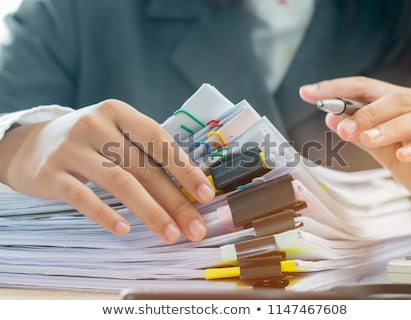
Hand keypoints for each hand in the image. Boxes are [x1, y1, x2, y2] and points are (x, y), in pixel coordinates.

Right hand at [0, 100, 214, 242]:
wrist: (31, 144)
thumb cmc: (89, 143)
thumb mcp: (115, 134)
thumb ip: (145, 154)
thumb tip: (187, 190)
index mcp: (119, 113)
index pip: (159, 141)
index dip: (185, 169)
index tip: (206, 195)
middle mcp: (96, 125)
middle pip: (144, 167)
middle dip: (174, 200)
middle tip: (194, 228)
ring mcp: (72, 148)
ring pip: (119, 182)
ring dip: (149, 211)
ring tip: (169, 234)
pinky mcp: (51, 173)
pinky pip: (82, 196)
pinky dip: (105, 214)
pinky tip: (124, 230)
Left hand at [300, 76, 410, 203]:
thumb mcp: (385, 152)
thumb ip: (362, 135)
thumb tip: (332, 119)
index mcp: (398, 105)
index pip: (363, 88)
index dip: (335, 88)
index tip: (306, 92)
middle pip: (391, 97)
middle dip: (363, 112)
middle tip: (342, 128)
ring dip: (386, 127)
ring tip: (366, 139)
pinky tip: (403, 155)